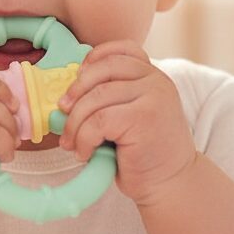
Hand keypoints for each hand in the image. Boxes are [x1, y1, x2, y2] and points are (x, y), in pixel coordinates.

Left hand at [57, 39, 197, 208]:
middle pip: (103, 70)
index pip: (122, 49)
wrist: (171, 184)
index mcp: (154, 76)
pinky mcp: (144, 117)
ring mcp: (153, 97)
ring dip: (75, 123)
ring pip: (96, 98)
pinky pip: (98, 121)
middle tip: (63, 114)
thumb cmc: (144, 154)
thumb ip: (112, 98)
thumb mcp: (131, 116)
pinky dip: (83, 138)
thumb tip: (65, 97)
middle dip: (76, 92)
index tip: (77, 77)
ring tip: (72, 144)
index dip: (95, 57)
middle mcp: (157, 81)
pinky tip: (85, 153)